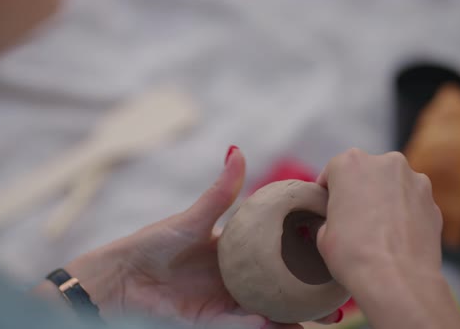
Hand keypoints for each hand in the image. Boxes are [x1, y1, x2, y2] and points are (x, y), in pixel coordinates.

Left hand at [65, 147, 340, 328]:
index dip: (307, 263)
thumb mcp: (195, 216)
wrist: (122, 274)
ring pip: (269, 314)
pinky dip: (257, 324)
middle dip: (310, 301)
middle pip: (282, 292)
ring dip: (293, 319)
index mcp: (239, 253)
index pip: (281, 259)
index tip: (334, 262)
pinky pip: (238, 324)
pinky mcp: (209, 322)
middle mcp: (238, 280)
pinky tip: (276, 323)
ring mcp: (227, 302)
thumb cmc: (156, 241)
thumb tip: (237, 149)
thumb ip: (222, 191)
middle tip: (337, 306)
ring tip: (321, 319)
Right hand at [315, 149, 459, 328]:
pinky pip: (410, 203)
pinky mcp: (432, 202)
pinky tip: (394, 238)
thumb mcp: (322, 234)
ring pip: (391, 186)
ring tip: (376, 231)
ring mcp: (414, 180)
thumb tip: (336, 221)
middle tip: (352, 219)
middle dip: (359, 191)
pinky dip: (403, 214)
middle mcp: (385, 163)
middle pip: (365, 172)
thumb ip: (329, 215)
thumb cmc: (354, 255)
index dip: (328, 192)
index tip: (328, 209)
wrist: (398, 281)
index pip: (333, 171)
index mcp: (350, 162)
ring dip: (383, 200)